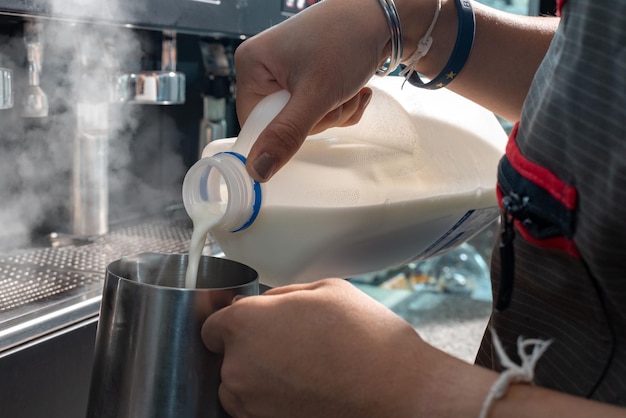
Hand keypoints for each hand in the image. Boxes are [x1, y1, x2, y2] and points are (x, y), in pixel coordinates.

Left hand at [202, 279, 431, 417]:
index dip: (234, 322)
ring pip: (240, 386)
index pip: (213, 324)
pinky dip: (272, 400)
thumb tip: (263, 304)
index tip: (251, 324)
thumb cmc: (366, 338)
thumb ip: (280, 295)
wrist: (397, 392)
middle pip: (227, 357)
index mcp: (245, 324)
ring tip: (302, 369)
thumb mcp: (325, 290)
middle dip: (251, 349)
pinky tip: (306, 388)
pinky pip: (256, 409)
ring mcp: (251, 405)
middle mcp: (238, 367)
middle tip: (290, 344)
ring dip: (260, 377)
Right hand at [234, 0, 389, 181]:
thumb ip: (286, 135)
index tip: (312, 117)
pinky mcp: (309, 78)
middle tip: (335, 96)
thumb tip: (257, 170)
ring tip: (348, 87)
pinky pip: (320, 112)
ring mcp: (288, 73)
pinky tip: (355, 89)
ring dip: (334, 113)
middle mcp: (265, 69)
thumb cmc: (346, 41)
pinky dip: (341, 107)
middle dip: (319, 119)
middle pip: (283, 124)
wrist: (384, 17)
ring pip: (306, 121)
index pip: (255, 124)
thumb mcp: (315, 95)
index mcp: (252, 66)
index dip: (286, 131)